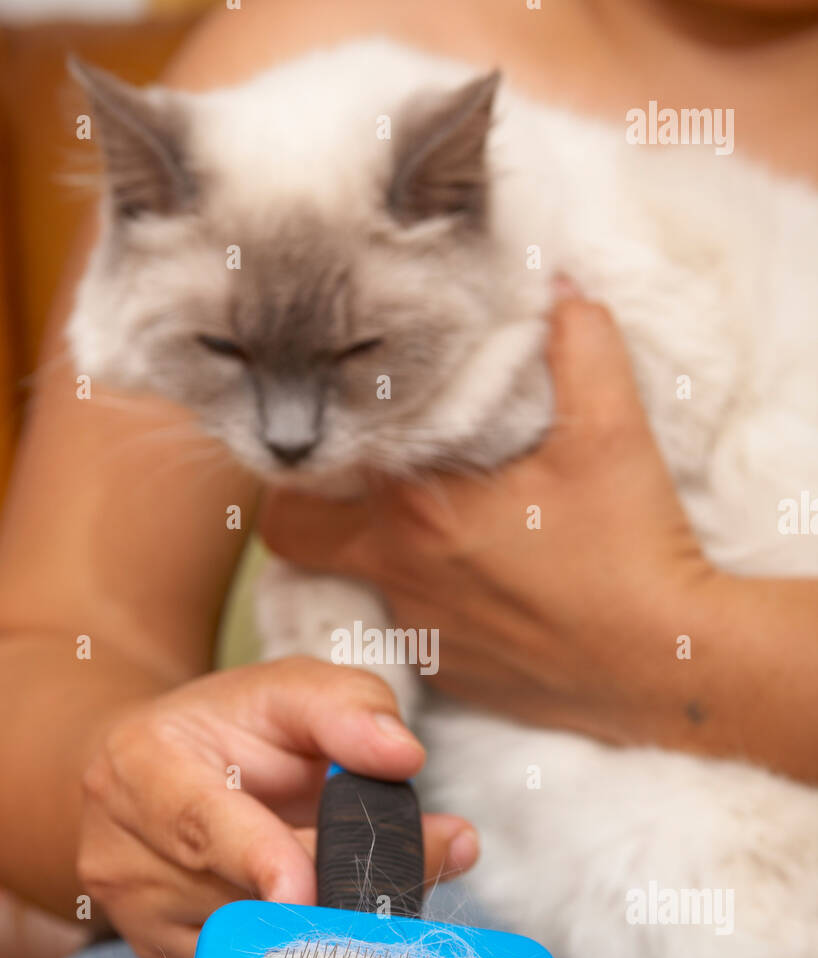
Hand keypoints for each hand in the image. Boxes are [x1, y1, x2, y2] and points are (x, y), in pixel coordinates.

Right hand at [77, 657, 477, 957]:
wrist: (157, 774)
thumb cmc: (232, 728)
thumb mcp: (287, 689)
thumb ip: (348, 707)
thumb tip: (403, 758)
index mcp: (141, 768)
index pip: (200, 825)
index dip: (260, 860)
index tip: (307, 888)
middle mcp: (123, 852)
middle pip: (240, 896)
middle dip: (339, 884)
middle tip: (439, 850)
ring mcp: (139, 917)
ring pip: (250, 943)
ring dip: (332, 917)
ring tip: (377, 868)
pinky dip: (304, 948)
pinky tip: (334, 908)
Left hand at [260, 293, 714, 747]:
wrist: (665, 662)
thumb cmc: (632, 546)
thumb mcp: (611, 430)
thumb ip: (577, 342)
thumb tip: (555, 285)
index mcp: (416, 507)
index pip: (308, 469)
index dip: (314, 440)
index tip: (340, 420)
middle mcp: (397, 573)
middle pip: (292, 537)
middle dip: (307, 505)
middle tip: (353, 474)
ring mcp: (418, 629)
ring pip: (350, 580)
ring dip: (371, 548)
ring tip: (426, 521)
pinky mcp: (446, 672)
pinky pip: (406, 624)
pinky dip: (422, 596)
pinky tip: (476, 578)